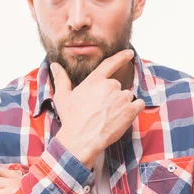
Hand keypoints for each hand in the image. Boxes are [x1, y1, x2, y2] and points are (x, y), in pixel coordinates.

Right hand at [51, 49, 145, 165]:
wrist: (81, 140)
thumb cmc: (71, 119)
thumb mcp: (63, 97)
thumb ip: (61, 78)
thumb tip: (54, 65)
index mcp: (95, 80)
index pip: (110, 63)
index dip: (121, 56)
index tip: (129, 53)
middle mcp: (110, 86)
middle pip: (117, 86)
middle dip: (113, 96)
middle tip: (102, 110)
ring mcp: (121, 98)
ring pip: (127, 96)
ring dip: (122, 104)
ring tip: (110, 116)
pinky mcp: (130, 110)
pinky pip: (139, 105)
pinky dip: (134, 110)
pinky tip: (123, 117)